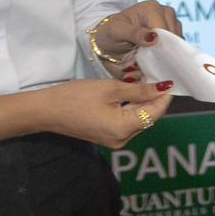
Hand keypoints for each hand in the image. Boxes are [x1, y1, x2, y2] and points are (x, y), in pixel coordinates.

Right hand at [41, 76, 174, 148]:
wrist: (44, 110)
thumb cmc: (74, 97)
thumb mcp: (110, 89)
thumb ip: (139, 90)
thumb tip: (164, 87)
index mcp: (124, 129)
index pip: (155, 112)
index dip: (164, 96)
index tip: (170, 78)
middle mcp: (122, 139)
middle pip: (148, 116)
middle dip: (153, 97)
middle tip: (155, 75)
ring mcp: (114, 140)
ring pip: (138, 118)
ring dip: (142, 101)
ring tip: (143, 80)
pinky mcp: (107, 136)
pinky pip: (126, 121)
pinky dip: (130, 107)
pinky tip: (130, 91)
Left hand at [89, 0, 181, 78]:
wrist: (112, 38)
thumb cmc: (112, 32)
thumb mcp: (116, 32)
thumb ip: (133, 33)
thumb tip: (154, 38)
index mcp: (152, 8)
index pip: (163, 30)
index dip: (158, 46)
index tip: (147, 58)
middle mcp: (165, 12)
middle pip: (172, 36)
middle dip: (161, 50)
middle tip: (145, 59)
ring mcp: (172, 22)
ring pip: (176, 43)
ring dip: (165, 53)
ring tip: (148, 56)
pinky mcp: (175, 33)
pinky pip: (177, 46)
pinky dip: (167, 54)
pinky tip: (155, 56)